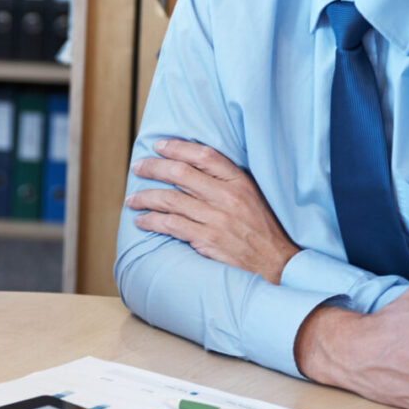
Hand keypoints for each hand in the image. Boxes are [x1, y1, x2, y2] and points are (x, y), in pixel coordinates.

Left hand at [128, 139, 297, 283]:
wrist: (276, 263)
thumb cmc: (261, 228)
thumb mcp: (251, 196)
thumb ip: (226, 181)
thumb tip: (192, 168)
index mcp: (239, 181)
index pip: (204, 155)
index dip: (178, 147)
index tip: (160, 146)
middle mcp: (227, 196)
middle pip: (181, 174)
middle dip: (154, 168)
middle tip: (138, 167)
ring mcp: (217, 218)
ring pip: (171, 199)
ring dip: (146, 197)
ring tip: (133, 199)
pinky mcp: (207, 240)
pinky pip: (171, 225)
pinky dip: (152, 221)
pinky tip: (142, 221)